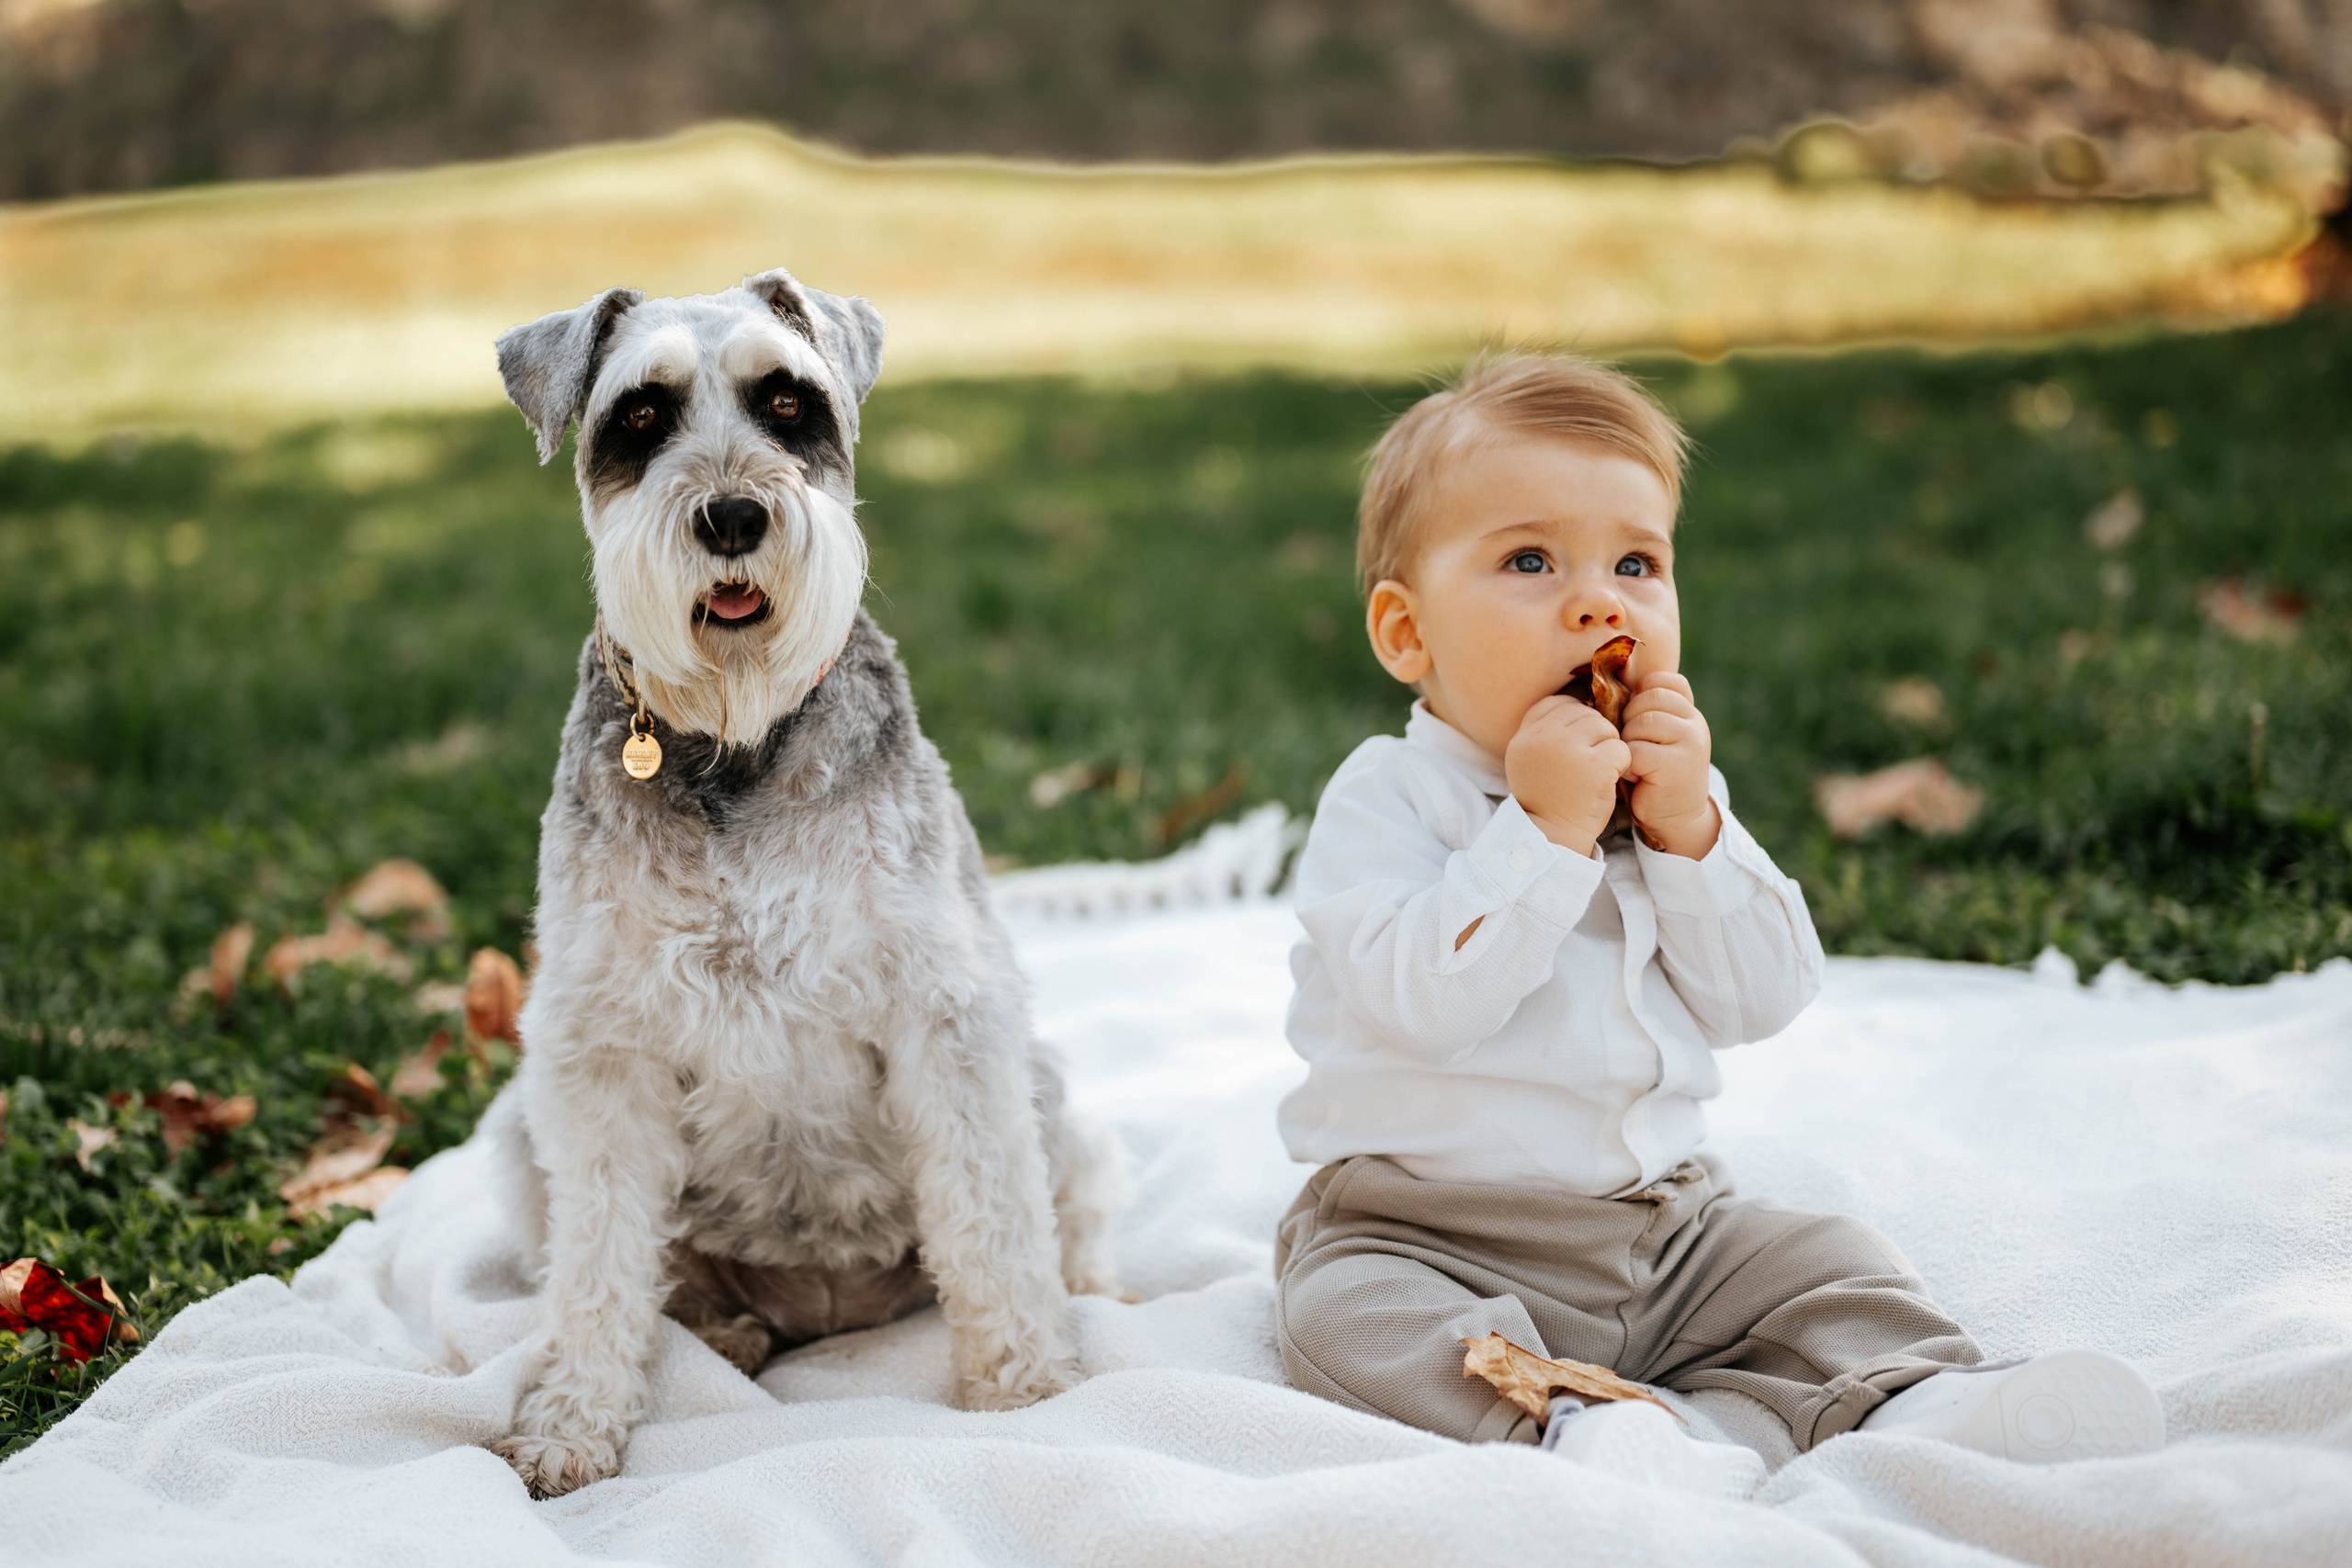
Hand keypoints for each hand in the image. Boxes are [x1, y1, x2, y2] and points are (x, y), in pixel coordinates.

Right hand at [1505, 695, 1629, 857]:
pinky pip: (1621, 748)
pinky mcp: (1594, 766)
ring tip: (1598, 771)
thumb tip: (1576, 701)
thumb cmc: (1547, 799)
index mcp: (1525, 737)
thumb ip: (1543, 732)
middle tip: (1591, 761)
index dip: (1573, 718)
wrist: (1554, 836)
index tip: (1576, 743)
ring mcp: (1568, 750)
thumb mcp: (1528, 761)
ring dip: (1609, 747)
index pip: (1556, 703)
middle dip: (1594, 734)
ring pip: (1605, 727)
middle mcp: (1543, 738)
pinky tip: (1609, 779)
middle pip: (1584, 712)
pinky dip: (1621, 764)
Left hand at [1621, 673, 1719, 858]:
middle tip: (1632, 744)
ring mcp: (1690, 743)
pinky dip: (1628, 763)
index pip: (1665, 681)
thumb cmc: (1654, 772)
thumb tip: (1610, 682)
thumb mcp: (1655, 735)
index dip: (1642, 695)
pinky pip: (1637, 750)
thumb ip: (1645, 710)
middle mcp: (1695, 723)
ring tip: (1635, 760)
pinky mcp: (1677, 765)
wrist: (1676, 817)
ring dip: (1628, 742)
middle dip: (1630, 719)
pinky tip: (1636, 775)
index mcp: (1689, 712)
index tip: (1636, 719)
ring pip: (1642, 722)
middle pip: (1650, 699)